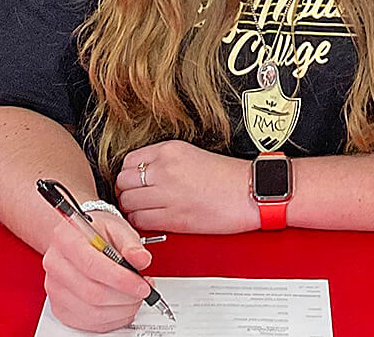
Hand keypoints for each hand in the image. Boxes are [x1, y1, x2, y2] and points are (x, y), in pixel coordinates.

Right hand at [42, 206, 153, 332]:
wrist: (80, 239)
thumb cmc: (97, 232)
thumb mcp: (117, 228)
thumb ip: (131, 244)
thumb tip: (141, 259)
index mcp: (66, 238)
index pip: (92, 265)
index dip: (121, 279)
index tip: (141, 285)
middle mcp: (56, 264)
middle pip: (92, 293)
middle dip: (125, 297)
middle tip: (143, 290)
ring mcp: (55, 289)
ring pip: (92, 313)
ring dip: (121, 310)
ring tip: (134, 297)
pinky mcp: (60, 308)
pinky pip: (89, 324)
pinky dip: (112, 320)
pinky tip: (122, 307)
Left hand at [115, 140, 259, 234]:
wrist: (250, 194)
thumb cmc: (229, 178)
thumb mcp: (193, 155)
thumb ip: (165, 162)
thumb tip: (143, 174)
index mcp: (169, 150)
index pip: (128, 161)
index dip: (128, 175)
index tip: (133, 183)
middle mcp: (165, 169)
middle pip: (123, 181)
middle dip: (125, 192)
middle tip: (134, 199)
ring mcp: (167, 192)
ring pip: (127, 202)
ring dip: (130, 209)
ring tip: (142, 211)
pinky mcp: (172, 216)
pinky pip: (139, 220)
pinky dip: (139, 224)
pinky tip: (150, 221)